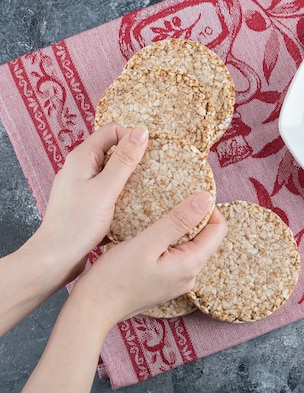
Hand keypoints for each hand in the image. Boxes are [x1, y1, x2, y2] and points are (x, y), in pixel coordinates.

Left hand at [31, 123, 148, 282]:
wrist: (56, 256)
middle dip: (134, 156)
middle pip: (113, 149)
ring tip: (146, 188)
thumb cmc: (77, 224)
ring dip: (129, 176)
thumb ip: (124, 160)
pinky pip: (108, 187)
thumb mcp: (107, 189)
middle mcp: (79, 167)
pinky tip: (132, 205)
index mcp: (82, 157)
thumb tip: (140, 131)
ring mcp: (82, 184)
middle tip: (153, 170)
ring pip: (111, 170)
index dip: (132, 137)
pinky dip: (122, 191)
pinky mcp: (86, 201)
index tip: (151, 153)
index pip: (112, 130)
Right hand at [71, 192, 227, 325]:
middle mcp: (190, 275)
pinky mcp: (166, 282)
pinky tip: (151, 235)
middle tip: (170, 202)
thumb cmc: (114, 278)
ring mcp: (178, 281)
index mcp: (191, 264)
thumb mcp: (146, 242)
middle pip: (206, 238)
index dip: (208, 209)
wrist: (92, 309)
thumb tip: (205, 199)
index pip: (219, 229)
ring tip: (158, 217)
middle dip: (193, 218)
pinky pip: (177, 255)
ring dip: (180, 229)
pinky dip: (169, 241)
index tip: (188, 196)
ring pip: (191, 245)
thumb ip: (178, 220)